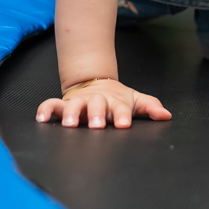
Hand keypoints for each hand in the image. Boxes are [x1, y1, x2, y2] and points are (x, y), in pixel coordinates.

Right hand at [36, 78, 171, 128]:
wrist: (96, 83)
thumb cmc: (117, 98)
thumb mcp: (134, 101)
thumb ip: (150, 107)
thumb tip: (167, 115)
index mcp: (114, 102)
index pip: (119, 109)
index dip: (121, 116)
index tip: (123, 124)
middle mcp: (95, 102)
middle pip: (96, 106)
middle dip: (96, 115)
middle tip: (98, 125)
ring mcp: (78, 102)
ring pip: (73, 106)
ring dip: (71, 114)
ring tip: (70, 124)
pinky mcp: (63, 104)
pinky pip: (51, 105)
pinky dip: (45, 109)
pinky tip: (41, 118)